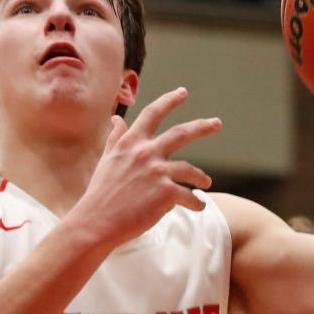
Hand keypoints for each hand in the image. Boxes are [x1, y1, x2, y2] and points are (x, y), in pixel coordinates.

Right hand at [72, 87, 219, 248]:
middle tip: (217, 123)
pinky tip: (199, 206)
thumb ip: (116, 138)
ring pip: (190, 169)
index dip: (169, 100)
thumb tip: (115, 119)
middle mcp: (146, 152)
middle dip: (202, 126)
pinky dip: (196, 203)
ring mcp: (157, 172)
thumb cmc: (99, 193)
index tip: (182, 92)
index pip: (153, 113)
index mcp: (131, 142)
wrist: (96, 221)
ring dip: (201, 177)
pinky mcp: (166, 193)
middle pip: (181, 133)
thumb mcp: (106, 159)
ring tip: (206, 183)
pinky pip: (189, 196)